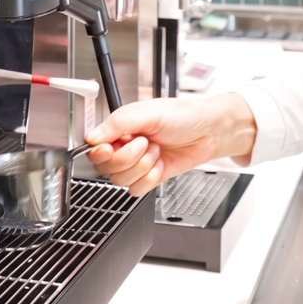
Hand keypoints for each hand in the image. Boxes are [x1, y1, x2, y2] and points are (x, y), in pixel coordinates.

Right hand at [84, 93, 256, 195]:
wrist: (210, 132)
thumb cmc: (184, 115)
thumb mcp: (150, 113)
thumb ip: (118, 123)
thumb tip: (92, 136)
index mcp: (122, 126)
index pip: (96, 146)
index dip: (100, 151)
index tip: (109, 149)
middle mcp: (127, 145)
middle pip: (106, 167)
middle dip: (127, 158)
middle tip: (145, 143)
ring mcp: (138, 163)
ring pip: (120, 181)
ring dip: (141, 167)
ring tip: (156, 151)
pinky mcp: (150, 177)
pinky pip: (136, 190)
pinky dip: (149, 179)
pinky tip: (160, 165)